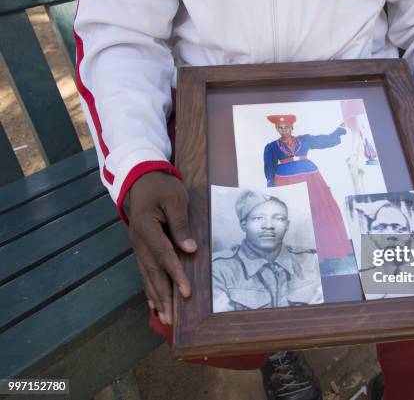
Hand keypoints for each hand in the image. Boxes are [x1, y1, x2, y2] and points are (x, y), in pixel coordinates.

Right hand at [127, 171, 196, 324]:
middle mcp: (139, 242)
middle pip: (152, 273)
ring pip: (147, 276)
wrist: (140, 179)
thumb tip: (190, 249)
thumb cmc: (161, 187)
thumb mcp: (174, 200)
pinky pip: (145, 272)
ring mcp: (138, 246)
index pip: (164, 256)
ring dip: (156, 298)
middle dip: (163, 297)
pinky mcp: (141, 248)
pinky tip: (154, 304)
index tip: (187, 293)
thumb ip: (181, 225)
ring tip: (165, 318)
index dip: (176, 275)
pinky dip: (149, 289)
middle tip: (172, 319)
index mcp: (147, 228)